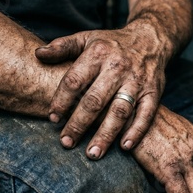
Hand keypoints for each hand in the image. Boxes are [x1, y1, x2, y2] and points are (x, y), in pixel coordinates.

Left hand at [35, 27, 167, 159]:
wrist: (150, 39)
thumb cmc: (112, 43)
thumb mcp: (86, 38)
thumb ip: (62, 46)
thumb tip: (38, 55)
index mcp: (98, 53)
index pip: (75, 80)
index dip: (61, 100)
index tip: (52, 118)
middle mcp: (118, 67)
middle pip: (95, 100)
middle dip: (79, 124)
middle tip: (67, 142)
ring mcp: (138, 81)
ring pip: (120, 111)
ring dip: (106, 134)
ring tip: (93, 153)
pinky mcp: (154, 92)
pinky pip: (146, 114)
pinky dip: (136, 131)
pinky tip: (124, 147)